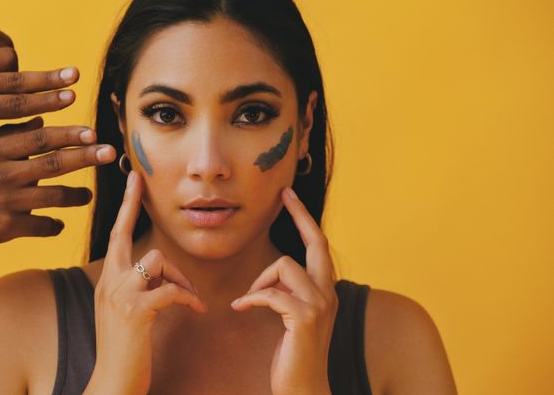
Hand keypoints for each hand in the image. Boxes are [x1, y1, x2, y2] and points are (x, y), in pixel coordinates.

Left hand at [0, 24, 78, 142]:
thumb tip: (35, 118)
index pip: (15, 105)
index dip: (47, 101)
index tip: (71, 98)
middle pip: (17, 80)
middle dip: (50, 79)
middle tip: (75, 76)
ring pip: (6, 56)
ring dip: (19, 67)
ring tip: (20, 79)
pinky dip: (3, 41)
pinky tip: (7, 52)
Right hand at [0, 116, 115, 255]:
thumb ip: (8, 134)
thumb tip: (41, 119)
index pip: (39, 138)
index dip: (68, 135)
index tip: (93, 132)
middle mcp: (2, 173)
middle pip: (52, 162)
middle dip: (85, 157)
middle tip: (110, 153)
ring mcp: (5, 201)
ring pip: (52, 196)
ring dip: (76, 196)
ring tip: (89, 195)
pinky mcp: (5, 227)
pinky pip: (39, 226)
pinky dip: (53, 225)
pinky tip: (60, 224)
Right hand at [83, 170, 207, 394]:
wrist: (112, 383)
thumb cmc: (125, 349)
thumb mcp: (125, 312)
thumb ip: (135, 288)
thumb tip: (157, 272)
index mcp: (107, 281)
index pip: (114, 237)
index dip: (124, 208)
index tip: (131, 182)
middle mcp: (109, 282)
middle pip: (121, 233)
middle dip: (130, 204)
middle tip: (138, 181)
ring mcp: (120, 295)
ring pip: (156, 259)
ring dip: (180, 276)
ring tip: (189, 297)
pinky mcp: (136, 311)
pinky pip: (171, 290)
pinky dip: (188, 298)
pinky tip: (195, 310)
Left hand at [230, 187, 336, 394]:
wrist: (303, 388)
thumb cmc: (294, 354)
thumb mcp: (294, 316)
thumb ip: (289, 292)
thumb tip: (274, 273)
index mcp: (325, 290)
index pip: (319, 245)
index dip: (305, 219)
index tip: (290, 196)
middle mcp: (328, 292)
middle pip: (316, 242)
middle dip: (300, 214)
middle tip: (284, 194)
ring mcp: (319, 304)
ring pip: (284, 266)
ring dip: (260, 281)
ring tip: (250, 300)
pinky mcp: (304, 318)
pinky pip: (270, 293)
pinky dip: (251, 298)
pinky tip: (241, 309)